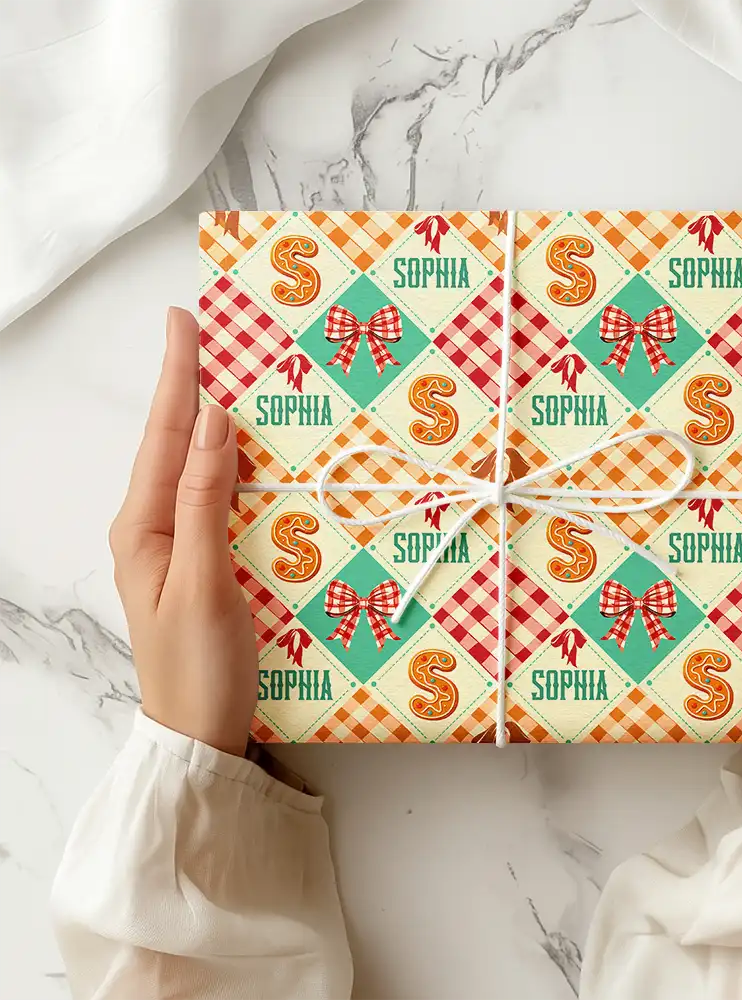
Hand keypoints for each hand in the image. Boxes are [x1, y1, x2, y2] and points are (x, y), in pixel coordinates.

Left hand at [109, 307, 257, 755]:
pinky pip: (215, 497)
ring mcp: (177, 544)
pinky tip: (249, 452)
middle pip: (175, 442)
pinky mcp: (204, 561)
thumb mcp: (203, 581)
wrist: (200, 734)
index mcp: (142, 526)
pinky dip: (233, 464)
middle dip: (192, 385)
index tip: (185, 320)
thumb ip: (204, 499)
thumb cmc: (199, 666)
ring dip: (213, 421)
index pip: (166, 435)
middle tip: (211, 335)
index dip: (179, 375)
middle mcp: (154, 526)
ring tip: (230, 376)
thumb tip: (214, 420)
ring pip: (196, 467)